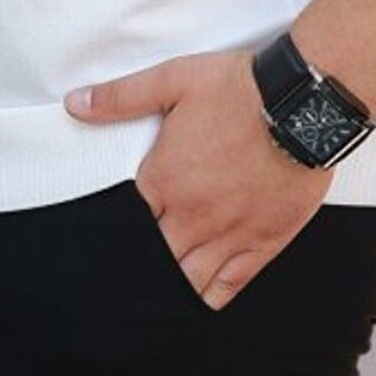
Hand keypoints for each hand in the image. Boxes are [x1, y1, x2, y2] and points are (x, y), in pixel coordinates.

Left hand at [64, 48, 330, 308]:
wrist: (301, 102)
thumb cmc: (238, 88)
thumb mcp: (173, 80)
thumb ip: (121, 97)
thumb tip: (75, 103)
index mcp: (164, 179)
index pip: (127, 220)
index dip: (119, 227)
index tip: (113, 234)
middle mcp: (192, 215)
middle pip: (153, 256)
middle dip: (142, 261)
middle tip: (131, 270)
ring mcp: (228, 233)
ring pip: (187, 279)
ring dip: (171, 282)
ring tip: (160, 288)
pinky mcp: (263, 243)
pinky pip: (229, 285)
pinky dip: (210, 295)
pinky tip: (200, 295)